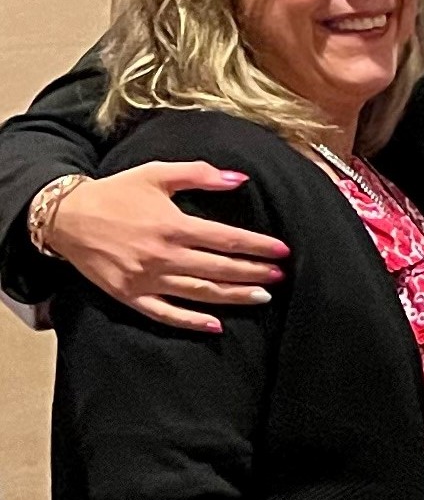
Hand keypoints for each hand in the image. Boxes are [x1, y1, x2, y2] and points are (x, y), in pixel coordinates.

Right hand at [36, 162, 273, 333]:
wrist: (65, 217)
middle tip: (281, 275)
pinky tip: (215, 326)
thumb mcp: (157, 173)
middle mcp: (162, 256)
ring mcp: (146, 279)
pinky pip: (164, 313)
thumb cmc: (116, 192)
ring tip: (262, 296)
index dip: (258, 246)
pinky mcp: (129, 295)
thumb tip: (239, 178)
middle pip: (219, 268)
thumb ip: (199, 174)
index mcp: (172, 226)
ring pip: (199, 293)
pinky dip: (191, 322)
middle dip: (254, 272)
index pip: (226, 239)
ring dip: (234, 296)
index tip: (283, 251)